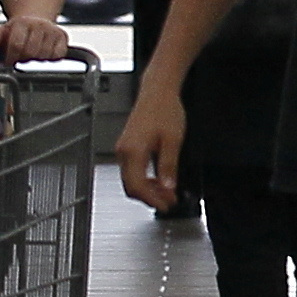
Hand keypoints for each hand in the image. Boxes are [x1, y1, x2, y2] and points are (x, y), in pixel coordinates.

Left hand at [0, 11, 78, 63]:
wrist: (36, 17)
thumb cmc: (17, 29)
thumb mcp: (1, 31)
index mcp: (21, 23)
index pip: (16, 45)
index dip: (11, 57)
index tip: (8, 61)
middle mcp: (39, 25)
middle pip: (30, 52)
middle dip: (22, 59)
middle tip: (19, 57)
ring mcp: (52, 31)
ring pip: (44, 56)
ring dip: (35, 59)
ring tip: (30, 53)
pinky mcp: (63, 37)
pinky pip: (57, 56)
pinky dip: (50, 58)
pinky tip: (42, 53)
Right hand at [115, 81, 185, 208]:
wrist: (157, 91)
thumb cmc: (164, 109)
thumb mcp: (173, 141)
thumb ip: (168, 166)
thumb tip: (168, 187)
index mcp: (133, 151)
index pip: (138, 186)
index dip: (152, 199)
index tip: (166, 204)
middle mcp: (123, 152)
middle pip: (131, 186)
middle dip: (149, 198)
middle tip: (168, 202)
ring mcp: (123, 149)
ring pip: (130, 180)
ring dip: (147, 190)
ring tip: (166, 193)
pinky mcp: (126, 147)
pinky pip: (131, 171)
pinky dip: (144, 180)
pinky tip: (158, 181)